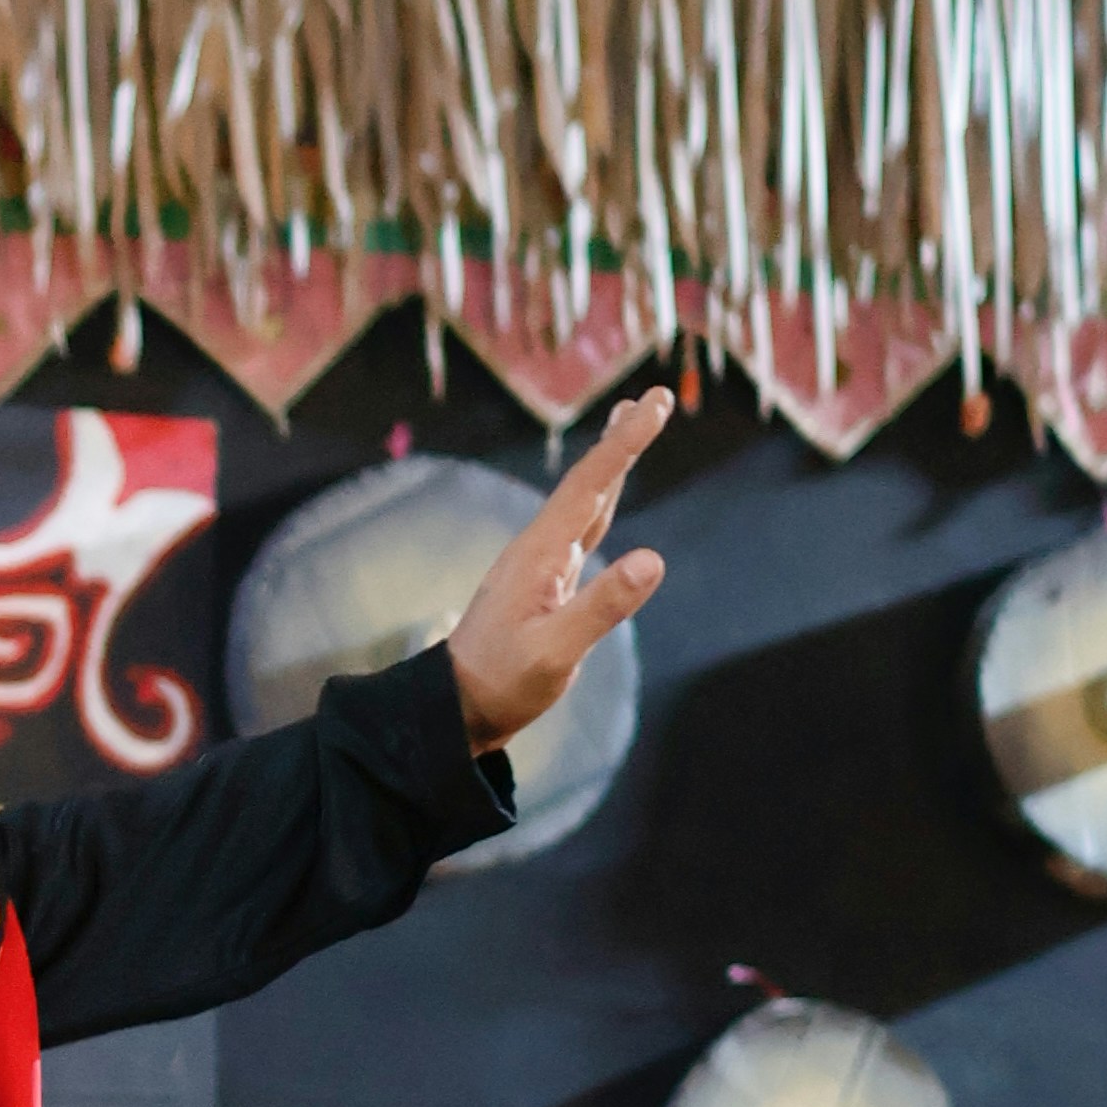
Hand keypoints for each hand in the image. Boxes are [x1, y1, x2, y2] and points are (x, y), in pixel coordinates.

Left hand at [447, 391, 667, 746]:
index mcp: (541, 555)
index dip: (624, 443)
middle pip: (587, 482)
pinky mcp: (540, 586)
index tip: (652, 404)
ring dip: (610, 466)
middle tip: (650, 398)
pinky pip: (579, 532)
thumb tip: (652, 559)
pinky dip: (600, 504)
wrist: (453, 708)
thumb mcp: (556, 651)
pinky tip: (604, 502)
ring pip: (583, 503)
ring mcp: (538, 567)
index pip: (590, 486)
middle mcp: (538, 550)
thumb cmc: (501, 684)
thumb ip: (602, 606)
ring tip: (628, 428)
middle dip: (620, 440)